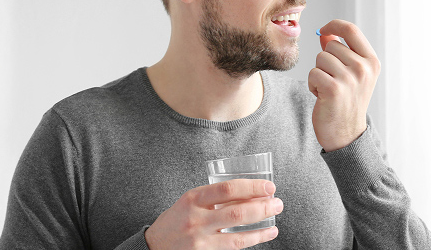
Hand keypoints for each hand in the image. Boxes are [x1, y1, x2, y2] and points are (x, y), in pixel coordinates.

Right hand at [144, 179, 281, 248]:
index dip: (251, 187)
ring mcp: (200, 240)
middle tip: (277, 202)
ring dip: (261, 226)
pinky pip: (234, 248)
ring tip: (275, 218)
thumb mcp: (189, 202)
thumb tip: (250, 193)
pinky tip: (265, 234)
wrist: (153, 246)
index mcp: (192, 198)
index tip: (269, 187)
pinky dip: (253, 240)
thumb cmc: (176, 220)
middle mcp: (196, 219)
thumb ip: (213, 197)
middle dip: (262, 207)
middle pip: (236, 212)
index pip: (227, 189)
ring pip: (238, 235)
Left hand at [308, 19, 380, 151]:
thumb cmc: (347, 102)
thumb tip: (326, 34)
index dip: (334, 25)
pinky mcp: (334, 89)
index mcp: (372, 62)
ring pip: (320, 58)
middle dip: (325, 61)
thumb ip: (341, 53)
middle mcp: (364, 68)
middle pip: (330, 45)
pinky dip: (312, 84)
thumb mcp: (351, 75)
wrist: (346, 133)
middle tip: (333, 81)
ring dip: (318, 73)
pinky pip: (312, 73)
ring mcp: (350, 78)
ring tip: (328, 89)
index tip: (323, 29)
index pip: (351, 30)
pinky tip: (322, 96)